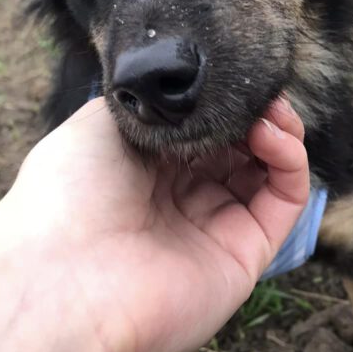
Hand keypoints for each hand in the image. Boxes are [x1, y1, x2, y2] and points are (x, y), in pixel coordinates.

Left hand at [0, 96, 308, 351]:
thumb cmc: (65, 196)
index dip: (221, 98)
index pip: (201, 126)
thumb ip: (149, 102)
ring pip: (268, 172)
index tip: (232, 70)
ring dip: (278, 131)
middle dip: (253, 110)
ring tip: (270, 110)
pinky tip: (272, 134)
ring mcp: (214, 229)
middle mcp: (180, 199)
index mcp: (143, 168)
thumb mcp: (97, 124)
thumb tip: (190, 91)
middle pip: (238, 147)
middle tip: (258, 85)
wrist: (61, 281)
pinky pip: (285, 203)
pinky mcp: (245, 257)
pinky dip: (291, 162)